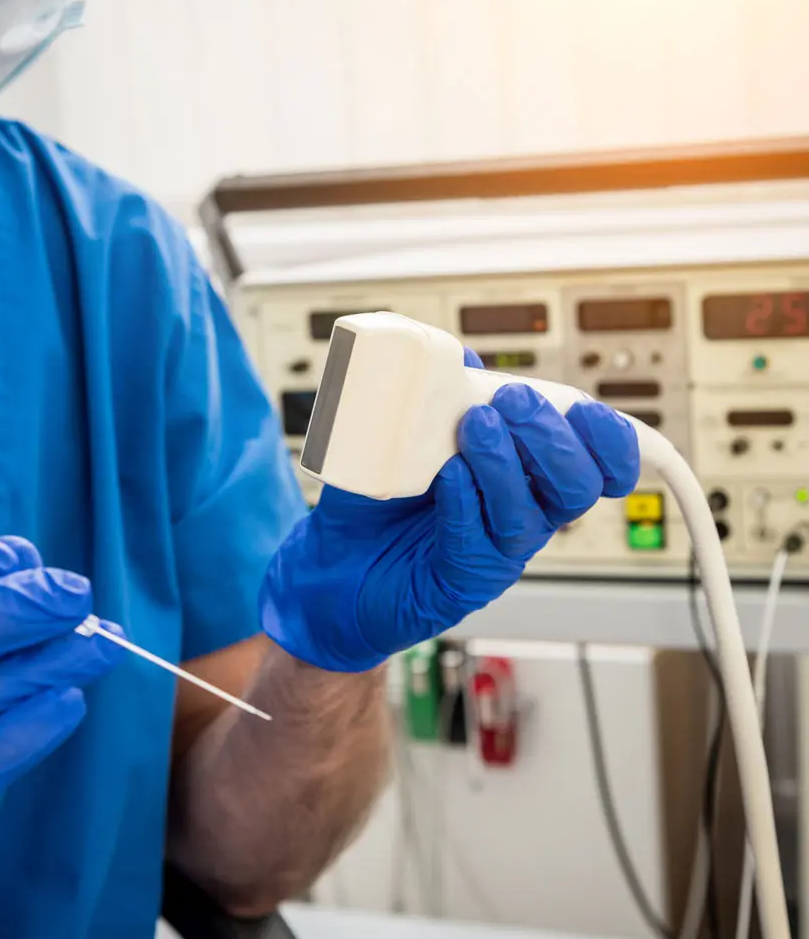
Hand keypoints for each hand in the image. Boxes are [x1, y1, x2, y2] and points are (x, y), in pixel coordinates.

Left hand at [259, 355, 639, 671]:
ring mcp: (494, 553)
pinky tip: (448, 477)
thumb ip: (438, 401)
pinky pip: (477, 541)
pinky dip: (465, 502)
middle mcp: (521, 517)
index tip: (582, 407)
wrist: (330, 565)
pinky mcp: (461, 581)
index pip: (598, 465)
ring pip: (529, 514)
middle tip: (511, 403)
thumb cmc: (376, 505)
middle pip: (577, 485)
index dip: (609, 440)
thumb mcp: (408, 440)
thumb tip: (460, 357)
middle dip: (552, 438)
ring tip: (472, 427)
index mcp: (527, 480)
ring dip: (505, 463)